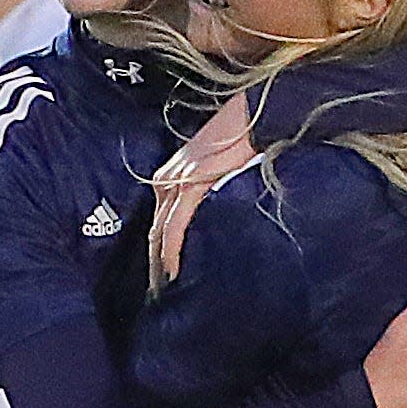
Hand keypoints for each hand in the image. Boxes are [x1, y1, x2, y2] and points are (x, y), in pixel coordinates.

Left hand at [149, 91, 256, 290]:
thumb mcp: (218, 167)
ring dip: (160, 262)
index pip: (160, 222)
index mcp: (171, 177)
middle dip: (154, 263)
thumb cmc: (241, 138)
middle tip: (158, 293)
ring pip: (160, 232)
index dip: (158, 251)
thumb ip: (210, 191)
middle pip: (154, 231)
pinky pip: (175, 226)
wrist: (252, 114)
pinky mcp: (189, 186)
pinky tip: (172, 270)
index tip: (162, 276)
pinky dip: (171, 250)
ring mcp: (176, 182)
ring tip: (164, 289)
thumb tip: (216, 219)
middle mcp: (167, 181)